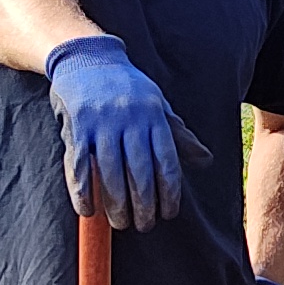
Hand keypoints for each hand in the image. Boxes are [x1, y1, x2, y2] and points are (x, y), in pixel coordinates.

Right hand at [43, 35, 205, 227]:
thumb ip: (179, 135)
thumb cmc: (128, 88)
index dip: (169, 191)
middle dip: (143, 204)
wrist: (88, 58)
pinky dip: (82, 190)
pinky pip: (79, 165)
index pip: (165, 161)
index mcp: (153, 116)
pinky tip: (88, 210)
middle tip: (145, 226)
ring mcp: (101, 123)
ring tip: (121, 223)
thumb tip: (206, 161)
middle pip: (139, 171)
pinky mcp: (76, 127)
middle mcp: (129, 120)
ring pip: (110, 171)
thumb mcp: (158, 105)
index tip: (169, 214)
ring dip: (116, 203)